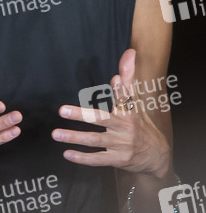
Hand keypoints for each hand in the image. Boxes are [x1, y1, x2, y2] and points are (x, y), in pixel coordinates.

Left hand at [52, 48, 170, 177]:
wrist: (157, 156)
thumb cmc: (140, 124)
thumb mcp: (136, 103)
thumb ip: (128, 79)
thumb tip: (128, 53)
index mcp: (129, 112)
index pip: (126, 97)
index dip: (121, 88)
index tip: (115, 78)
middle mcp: (125, 128)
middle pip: (102, 119)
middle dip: (82, 115)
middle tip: (62, 110)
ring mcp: (121, 145)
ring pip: (95, 140)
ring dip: (74, 137)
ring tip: (55, 133)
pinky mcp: (118, 160)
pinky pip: (98, 159)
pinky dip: (82, 158)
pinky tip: (67, 154)